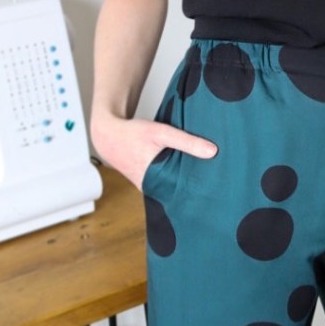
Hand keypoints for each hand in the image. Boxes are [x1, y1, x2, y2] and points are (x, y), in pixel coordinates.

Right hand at [91, 111, 217, 191]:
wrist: (108, 136)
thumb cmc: (132, 133)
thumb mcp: (161, 132)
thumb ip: (186, 141)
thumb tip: (213, 151)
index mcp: (154, 179)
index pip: (182, 192)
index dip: (198, 192)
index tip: (216, 193)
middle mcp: (150, 187)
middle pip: (177, 192)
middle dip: (194, 190)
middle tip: (216, 192)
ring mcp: (147, 186)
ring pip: (170, 189)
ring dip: (183, 186)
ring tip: (205, 186)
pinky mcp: (146, 182)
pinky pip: (163, 185)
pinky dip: (173, 181)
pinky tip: (185, 177)